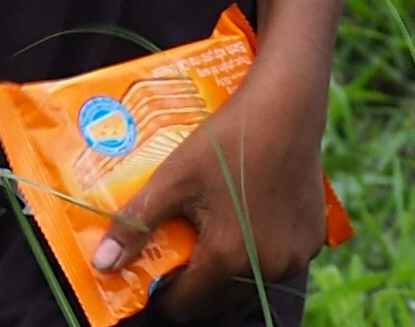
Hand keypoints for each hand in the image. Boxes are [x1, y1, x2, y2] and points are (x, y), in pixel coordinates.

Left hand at [89, 77, 332, 311]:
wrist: (285, 108)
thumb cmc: (225, 140)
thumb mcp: (172, 178)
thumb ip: (136, 223)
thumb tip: (102, 264)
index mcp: (228, 257)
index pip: (186, 307)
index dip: (163, 297)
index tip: (153, 277)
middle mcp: (266, 267)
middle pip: (218, 299)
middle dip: (194, 284)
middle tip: (177, 252)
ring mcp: (294, 257)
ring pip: (249, 282)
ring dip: (226, 271)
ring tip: (209, 233)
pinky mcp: (311, 241)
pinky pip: (277, 262)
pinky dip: (257, 254)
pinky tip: (244, 221)